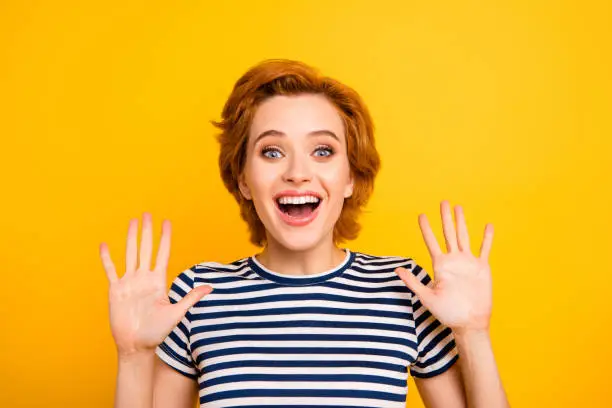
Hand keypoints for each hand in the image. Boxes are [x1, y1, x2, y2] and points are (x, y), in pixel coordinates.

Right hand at [99, 213, 212, 355]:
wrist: (136, 346)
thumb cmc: (157, 332)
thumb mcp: (176, 313)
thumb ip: (190, 298)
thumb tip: (210, 287)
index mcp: (158, 281)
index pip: (162, 254)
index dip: (165, 238)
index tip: (167, 222)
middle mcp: (144, 278)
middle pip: (146, 248)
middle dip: (147, 231)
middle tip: (148, 213)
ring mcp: (129, 282)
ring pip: (130, 254)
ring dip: (130, 238)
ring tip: (131, 222)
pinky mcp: (116, 290)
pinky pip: (111, 270)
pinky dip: (107, 258)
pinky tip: (105, 245)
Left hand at [395, 201, 493, 333]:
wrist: (469, 322)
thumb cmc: (447, 312)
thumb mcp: (427, 297)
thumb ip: (413, 282)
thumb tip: (397, 270)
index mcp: (440, 265)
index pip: (432, 242)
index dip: (427, 229)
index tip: (421, 215)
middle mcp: (454, 261)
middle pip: (448, 233)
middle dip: (445, 218)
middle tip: (443, 201)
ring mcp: (468, 263)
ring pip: (464, 236)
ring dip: (462, 222)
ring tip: (459, 208)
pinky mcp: (482, 268)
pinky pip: (485, 249)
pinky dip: (487, 238)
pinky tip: (488, 226)